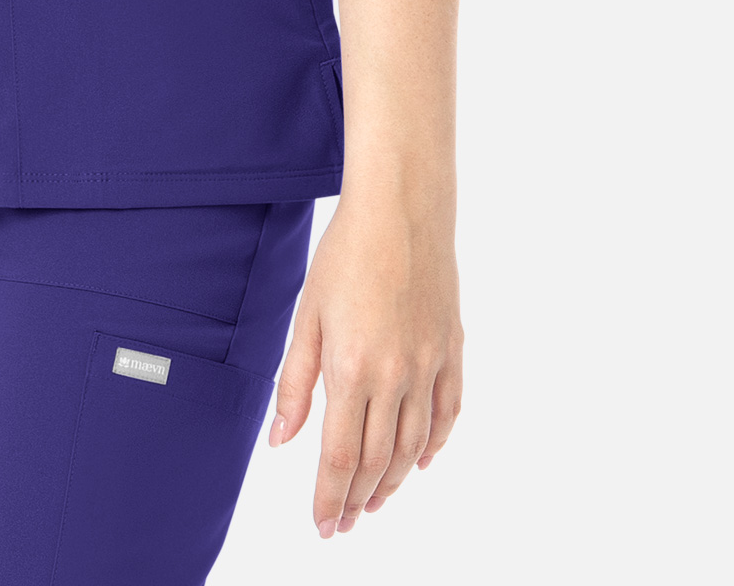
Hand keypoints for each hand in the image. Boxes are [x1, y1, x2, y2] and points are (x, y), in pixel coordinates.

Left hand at [266, 190, 461, 535]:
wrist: (401, 208)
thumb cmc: (346, 253)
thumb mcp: (307, 315)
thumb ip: (295, 382)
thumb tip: (281, 441)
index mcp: (353, 369)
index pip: (341, 457)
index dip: (329, 498)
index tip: (321, 525)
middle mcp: (396, 375)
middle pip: (378, 461)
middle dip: (358, 499)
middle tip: (343, 523)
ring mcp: (430, 364)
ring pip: (415, 445)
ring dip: (394, 482)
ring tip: (375, 502)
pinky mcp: (452, 349)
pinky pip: (448, 412)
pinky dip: (436, 444)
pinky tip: (423, 461)